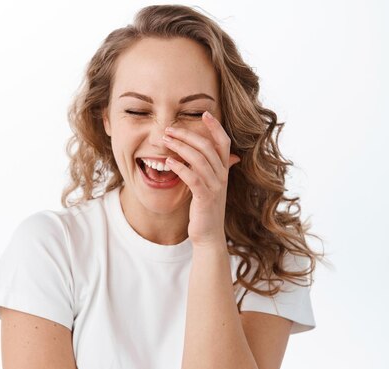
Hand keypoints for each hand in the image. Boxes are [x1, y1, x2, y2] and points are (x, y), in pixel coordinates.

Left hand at [161, 110, 240, 246]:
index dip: (216, 127)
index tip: (204, 113)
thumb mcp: (209, 186)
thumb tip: (212, 155)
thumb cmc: (205, 209)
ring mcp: (215, 187)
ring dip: (180, 147)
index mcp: (224, 170)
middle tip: (169, 128)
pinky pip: (193, 177)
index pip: (224, 142)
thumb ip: (209, 169)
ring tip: (165, 140)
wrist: (208, 235)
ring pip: (199, 159)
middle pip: (208, 147)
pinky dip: (180, 167)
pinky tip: (168, 161)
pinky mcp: (205, 198)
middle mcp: (222, 176)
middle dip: (188, 134)